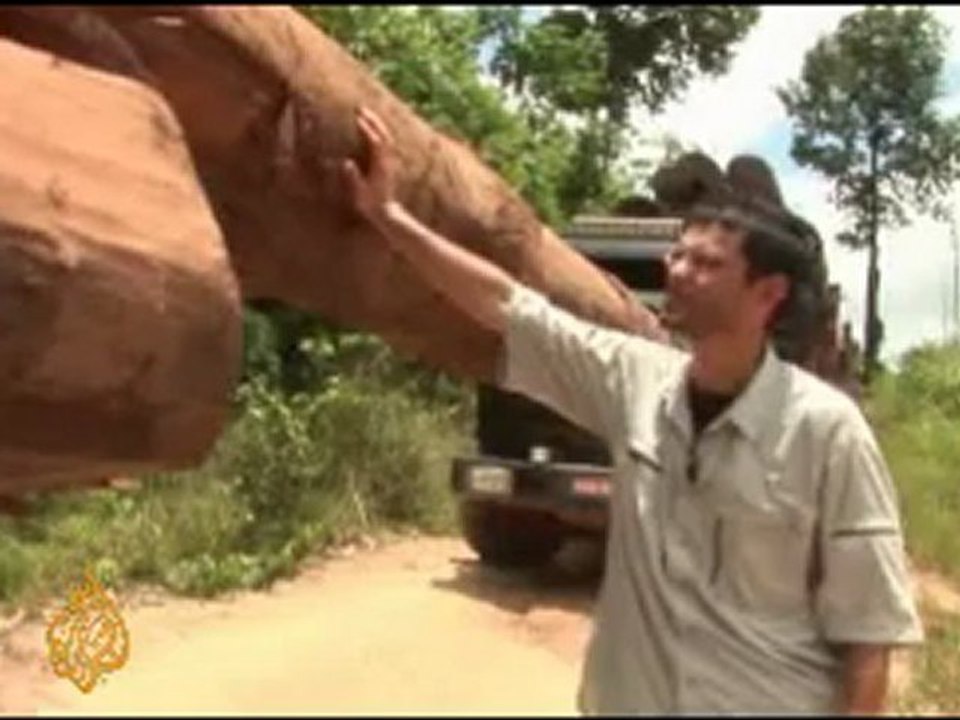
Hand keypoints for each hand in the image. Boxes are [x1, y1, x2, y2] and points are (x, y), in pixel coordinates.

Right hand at [343, 106, 397, 222]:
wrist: (386, 212)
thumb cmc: (371, 204)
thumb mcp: (359, 193)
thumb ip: (353, 178)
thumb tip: (346, 162)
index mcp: (381, 166)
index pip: (376, 143)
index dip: (367, 130)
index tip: (357, 119)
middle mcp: (387, 161)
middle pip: (384, 135)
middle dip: (373, 120)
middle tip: (360, 108)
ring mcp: (389, 161)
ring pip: (386, 137)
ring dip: (376, 123)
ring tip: (364, 113)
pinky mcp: (388, 163)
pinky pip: (385, 142)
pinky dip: (378, 131)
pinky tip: (371, 127)